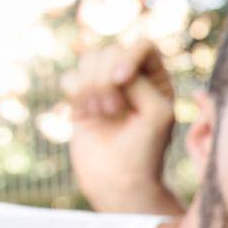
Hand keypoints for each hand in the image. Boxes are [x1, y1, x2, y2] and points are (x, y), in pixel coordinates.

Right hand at [63, 38, 180, 213]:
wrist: (118, 181)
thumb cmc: (145, 150)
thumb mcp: (157, 113)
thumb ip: (140, 83)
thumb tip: (114, 67)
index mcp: (157, 79)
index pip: (142, 45)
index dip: (127, 56)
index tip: (121, 79)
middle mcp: (133, 79)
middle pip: (111, 50)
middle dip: (105, 78)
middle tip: (111, 110)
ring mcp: (105, 88)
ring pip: (88, 60)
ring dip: (90, 86)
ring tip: (100, 113)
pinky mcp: (82, 100)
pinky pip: (70, 78)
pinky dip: (75, 94)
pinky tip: (84, 115)